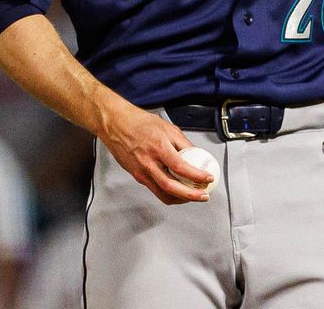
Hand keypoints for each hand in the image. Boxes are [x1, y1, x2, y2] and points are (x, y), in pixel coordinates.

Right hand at [98, 104, 213, 204]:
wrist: (116, 124)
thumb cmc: (139, 123)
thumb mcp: (167, 128)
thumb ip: (183, 143)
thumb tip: (197, 154)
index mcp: (158, 148)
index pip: (180, 167)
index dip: (196, 175)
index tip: (208, 178)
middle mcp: (148, 163)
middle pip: (171, 187)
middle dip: (190, 196)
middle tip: (203, 196)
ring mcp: (141, 172)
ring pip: (163, 194)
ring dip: (180, 199)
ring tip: (192, 196)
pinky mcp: (137, 176)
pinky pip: (155, 189)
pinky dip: (169, 193)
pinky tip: (177, 189)